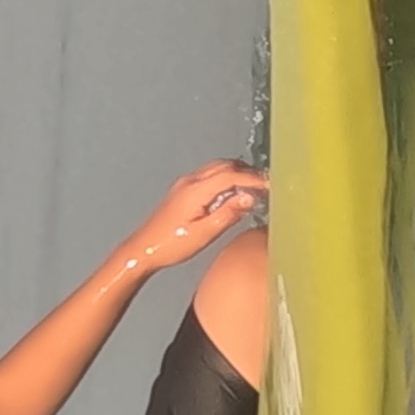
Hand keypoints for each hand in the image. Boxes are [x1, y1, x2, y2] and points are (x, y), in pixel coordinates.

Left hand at [120, 161, 266, 275]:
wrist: (143, 249)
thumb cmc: (170, 245)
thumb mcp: (205, 233)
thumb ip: (228, 213)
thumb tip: (249, 198)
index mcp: (195, 190)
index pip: (231, 175)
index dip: (254, 178)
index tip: (271, 184)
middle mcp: (189, 182)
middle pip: (224, 165)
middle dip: (248, 172)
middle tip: (266, 185)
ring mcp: (184, 185)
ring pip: (216, 168)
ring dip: (236, 174)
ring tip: (253, 189)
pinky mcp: (182, 191)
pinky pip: (209, 176)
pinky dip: (225, 179)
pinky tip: (232, 195)